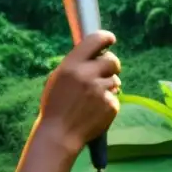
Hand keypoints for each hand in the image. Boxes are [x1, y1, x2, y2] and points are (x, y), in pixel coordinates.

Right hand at [38, 31, 120, 155]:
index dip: (106, 37)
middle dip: (111, 65)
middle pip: (112, 60)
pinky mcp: (110, 105)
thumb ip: (76, 64)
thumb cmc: (56, 105)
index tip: (110, 39)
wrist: (59, 134)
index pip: (95, 40)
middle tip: (105, 72)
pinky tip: (95, 111)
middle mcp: (87, 75)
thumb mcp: (58, 78)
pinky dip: (108, 103)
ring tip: (93, 98)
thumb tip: (96, 53)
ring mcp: (100, 91)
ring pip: (115, 80)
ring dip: (108, 86)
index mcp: (72, 65)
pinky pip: (115, 98)